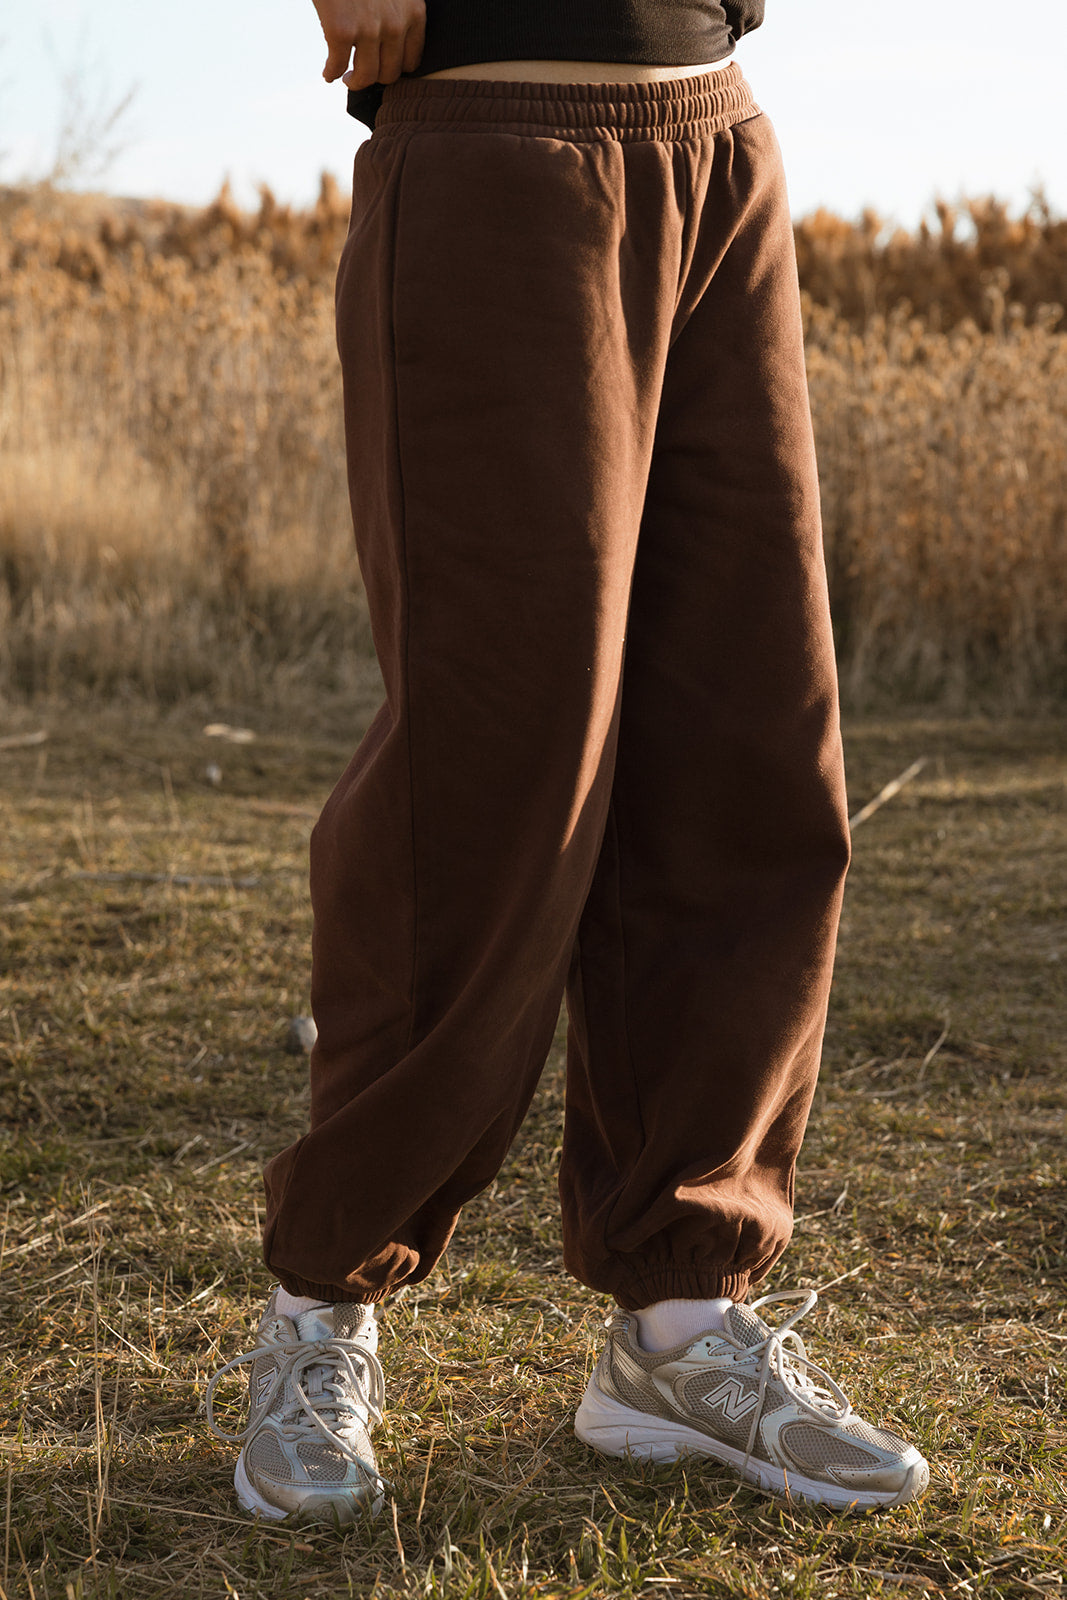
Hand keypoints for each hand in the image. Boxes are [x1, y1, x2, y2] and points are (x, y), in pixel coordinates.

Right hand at [311, 0, 425, 89]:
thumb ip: (399, 10)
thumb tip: (390, 41)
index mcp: (413, 12)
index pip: (411, 61)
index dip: (395, 68)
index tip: (381, 67)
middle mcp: (395, 25)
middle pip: (389, 74)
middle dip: (374, 78)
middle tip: (359, 76)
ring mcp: (368, 29)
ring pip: (366, 76)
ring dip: (354, 81)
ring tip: (346, 77)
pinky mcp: (340, 30)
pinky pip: (337, 65)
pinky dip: (331, 73)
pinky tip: (327, 73)